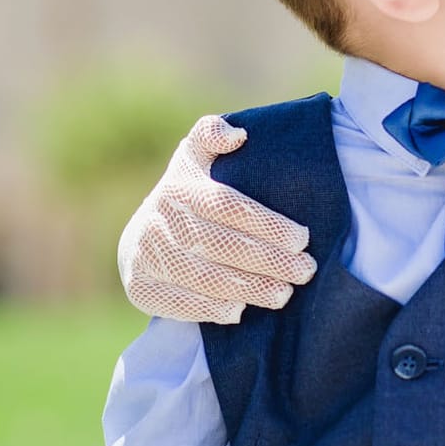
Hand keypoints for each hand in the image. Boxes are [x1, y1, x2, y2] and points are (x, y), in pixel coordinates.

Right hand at [117, 116, 314, 323]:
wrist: (141, 236)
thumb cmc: (188, 193)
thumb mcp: (196, 156)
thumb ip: (213, 134)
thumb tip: (238, 135)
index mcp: (179, 186)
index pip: (227, 206)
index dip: (265, 223)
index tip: (302, 238)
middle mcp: (159, 220)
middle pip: (219, 244)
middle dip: (267, 260)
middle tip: (305, 270)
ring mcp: (146, 255)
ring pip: (202, 276)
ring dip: (247, 288)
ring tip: (283, 295)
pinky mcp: (140, 287)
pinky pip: (177, 302)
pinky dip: (209, 308)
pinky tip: (240, 311)